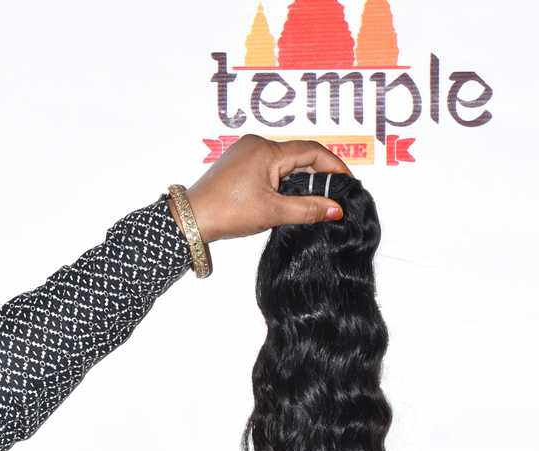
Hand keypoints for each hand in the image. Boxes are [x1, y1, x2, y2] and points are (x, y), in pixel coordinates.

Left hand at [172, 134, 352, 243]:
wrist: (191, 219)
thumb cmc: (227, 212)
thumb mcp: (273, 212)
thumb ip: (308, 209)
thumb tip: (336, 210)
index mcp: (267, 150)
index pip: (311, 151)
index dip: (334, 166)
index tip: (347, 182)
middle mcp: (256, 144)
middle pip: (299, 155)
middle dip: (318, 174)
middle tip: (333, 195)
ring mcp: (246, 153)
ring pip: (285, 162)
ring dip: (301, 179)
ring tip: (313, 200)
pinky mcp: (240, 164)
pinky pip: (271, 167)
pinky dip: (284, 180)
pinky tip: (289, 197)